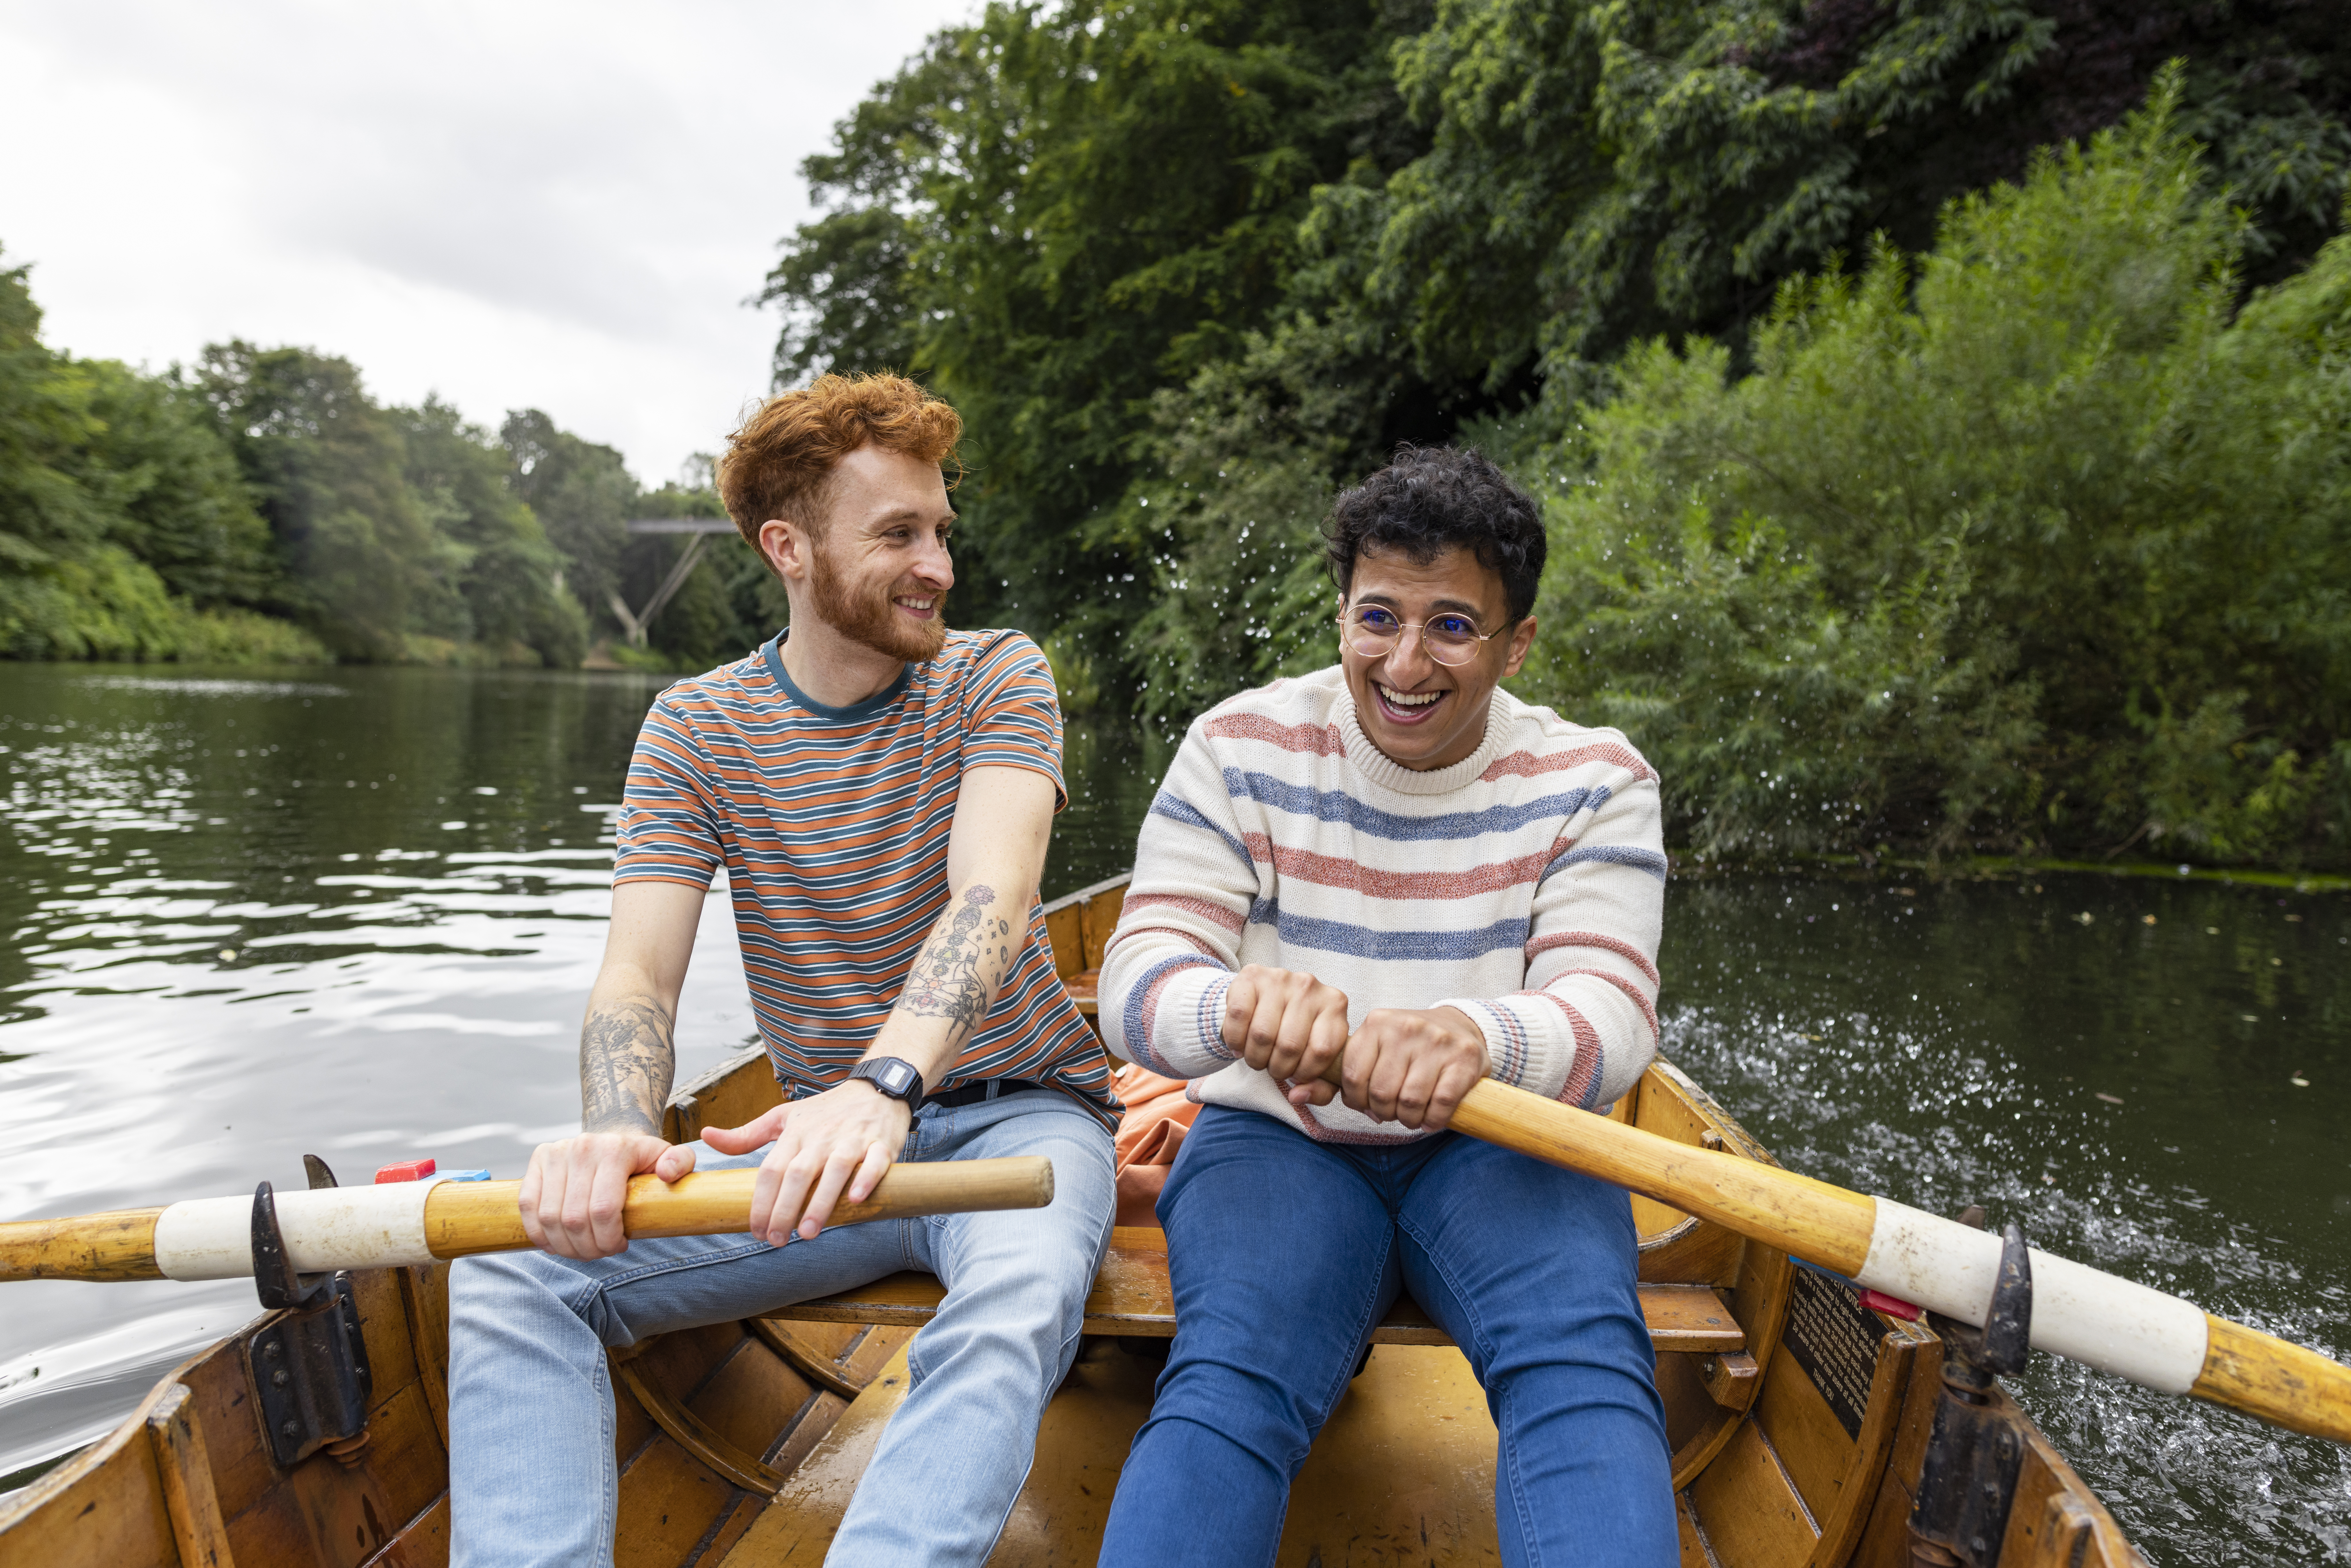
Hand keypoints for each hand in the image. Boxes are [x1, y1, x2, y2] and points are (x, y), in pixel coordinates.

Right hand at [521, 1132, 696, 1259]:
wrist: (614, 1137)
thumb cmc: (642, 1158)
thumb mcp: (670, 1157)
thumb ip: (680, 1163)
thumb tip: (667, 1173)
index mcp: (615, 1150)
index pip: (603, 1210)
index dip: (608, 1239)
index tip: (620, 1246)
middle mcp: (582, 1148)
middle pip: (574, 1218)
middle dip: (587, 1247)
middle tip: (600, 1253)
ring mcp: (556, 1152)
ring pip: (549, 1217)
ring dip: (563, 1245)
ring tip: (581, 1250)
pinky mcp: (537, 1160)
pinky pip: (528, 1206)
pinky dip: (539, 1233)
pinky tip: (556, 1243)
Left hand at [704, 1080, 910, 1244]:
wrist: (876, 1089)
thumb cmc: (825, 1111)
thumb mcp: (782, 1117)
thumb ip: (745, 1134)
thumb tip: (706, 1136)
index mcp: (796, 1133)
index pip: (772, 1170)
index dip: (761, 1202)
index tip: (756, 1230)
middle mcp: (821, 1137)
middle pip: (798, 1174)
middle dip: (785, 1209)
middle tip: (777, 1241)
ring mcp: (852, 1139)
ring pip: (835, 1170)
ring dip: (821, 1202)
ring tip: (808, 1233)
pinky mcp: (882, 1144)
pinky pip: (875, 1162)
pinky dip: (866, 1179)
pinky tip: (857, 1200)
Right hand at [1222, 964, 1351, 1089]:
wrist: (1263, 999)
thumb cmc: (1295, 1034)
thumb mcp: (1315, 1061)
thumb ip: (1320, 1088)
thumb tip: (1298, 1096)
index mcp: (1334, 1005)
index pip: (1322, 1051)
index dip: (1304, 1073)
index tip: (1295, 1075)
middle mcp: (1310, 986)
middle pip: (1289, 1045)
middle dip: (1277, 1068)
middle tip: (1272, 1067)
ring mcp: (1280, 977)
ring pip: (1262, 1034)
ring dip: (1255, 1058)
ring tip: (1257, 1057)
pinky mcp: (1251, 975)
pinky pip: (1238, 1016)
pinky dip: (1235, 1040)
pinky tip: (1239, 1044)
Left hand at [1287, 1006, 1488, 1130]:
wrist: (1460, 1029)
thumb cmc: (1405, 1050)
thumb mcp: (1370, 1054)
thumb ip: (1332, 1078)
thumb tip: (1295, 1095)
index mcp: (1375, 1024)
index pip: (1352, 1075)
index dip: (1357, 1100)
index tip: (1368, 1103)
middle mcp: (1404, 1027)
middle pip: (1380, 1092)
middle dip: (1383, 1112)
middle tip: (1392, 1112)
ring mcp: (1436, 1041)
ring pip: (1409, 1101)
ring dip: (1408, 1119)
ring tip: (1411, 1114)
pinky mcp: (1463, 1059)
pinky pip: (1441, 1103)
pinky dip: (1433, 1119)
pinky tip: (1432, 1116)